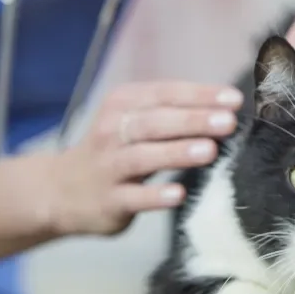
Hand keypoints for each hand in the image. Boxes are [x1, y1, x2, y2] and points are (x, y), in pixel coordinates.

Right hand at [20, 81, 242, 236]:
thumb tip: (225, 109)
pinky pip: (134, 197)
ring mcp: (108, 166)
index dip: (199, 95)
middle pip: (155, 122)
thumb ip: (172, 114)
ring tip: (209, 150)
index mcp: (122, 104)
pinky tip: (178, 193)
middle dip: (193, 120)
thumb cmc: (114, 150)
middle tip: (227, 122)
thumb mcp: (134, 121)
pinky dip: (155, 195)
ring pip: (143, 156)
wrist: (60, 191)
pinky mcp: (108, 200)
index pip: (165, 94)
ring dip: (176, 152)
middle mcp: (112, 131)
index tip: (234, 99)